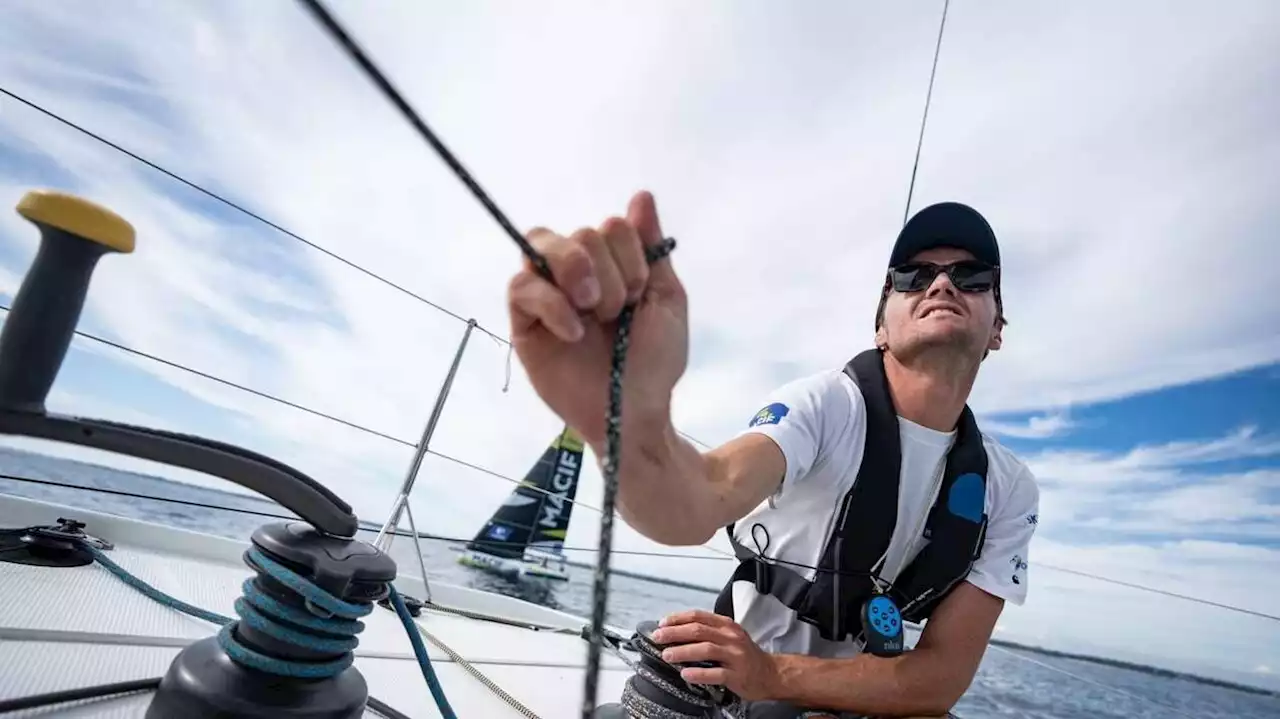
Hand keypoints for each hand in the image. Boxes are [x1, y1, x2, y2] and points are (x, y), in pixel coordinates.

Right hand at [506, 191, 688, 447]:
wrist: (634, 409)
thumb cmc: (653, 360)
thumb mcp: (666, 299)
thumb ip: (651, 247)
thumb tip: (641, 196)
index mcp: (612, 264)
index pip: (610, 226)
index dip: (629, 255)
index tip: (640, 292)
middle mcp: (576, 273)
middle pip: (579, 233)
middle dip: (608, 271)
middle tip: (616, 311)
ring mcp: (547, 294)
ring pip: (542, 244)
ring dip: (578, 273)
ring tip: (593, 312)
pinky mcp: (523, 322)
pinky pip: (521, 287)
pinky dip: (552, 303)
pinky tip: (574, 332)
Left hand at [651, 609, 781, 700]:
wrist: (770, 673)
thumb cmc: (746, 655)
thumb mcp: (729, 636)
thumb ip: (708, 632)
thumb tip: (677, 632)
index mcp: (727, 625)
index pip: (698, 616)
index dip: (678, 618)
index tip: (662, 623)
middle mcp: (731, 637)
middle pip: (698, 630)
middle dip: (674, 633)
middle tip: (658, 638)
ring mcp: (735, 656)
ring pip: (705, 649)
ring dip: (683, 651)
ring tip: (667, 655)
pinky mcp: (737, 675)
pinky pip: (716, 673)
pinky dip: (699, 673)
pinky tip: (686, 674)